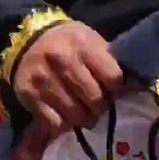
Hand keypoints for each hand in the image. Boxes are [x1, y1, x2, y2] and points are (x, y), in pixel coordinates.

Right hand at [7, 21, 122, 159]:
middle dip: (99, 106)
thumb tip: (132, 88)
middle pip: (95, 99)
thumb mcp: (89, 40)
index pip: (113, 77)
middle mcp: (62, 60)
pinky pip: (55, 122)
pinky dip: (62, 123)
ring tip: (81, 111)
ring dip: (83, 118)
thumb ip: (107, 61)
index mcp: (82, 44)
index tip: (111, 88)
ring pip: (76, 114)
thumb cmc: (66, 41)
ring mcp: (44, 79)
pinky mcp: (29, 95)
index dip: (115, 87)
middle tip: (96, 105)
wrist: (26, 37)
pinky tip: (63, 114)